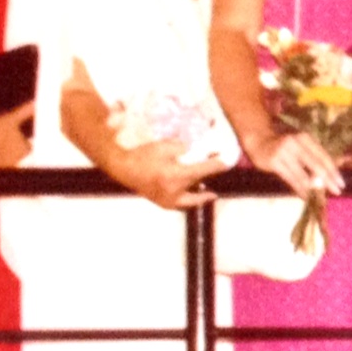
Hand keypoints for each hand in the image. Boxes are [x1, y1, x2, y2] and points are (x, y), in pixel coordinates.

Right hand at [103, 138, 229, 210]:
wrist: (121, 167)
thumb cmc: (143, 155)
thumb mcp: (166, 146)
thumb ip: (185, 148)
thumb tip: (200, 149)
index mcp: (176, 176)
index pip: (207, 170)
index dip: (220, 164)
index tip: (229, 159)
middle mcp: (175, 192)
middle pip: (202, 187)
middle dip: (211, 178)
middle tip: (218, 170)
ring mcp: (169, 201)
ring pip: (193, 200)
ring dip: (201, 193)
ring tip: (208, 187)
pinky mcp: (163, 204)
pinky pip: (182, 204)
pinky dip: (190, 199)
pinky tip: (194, 192)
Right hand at [251, 128, 343, 196]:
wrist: (258, 140)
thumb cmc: (283, 145)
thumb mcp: (299, 146)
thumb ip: (312, 158)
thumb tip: (328, 177)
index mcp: (305, 138)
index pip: (323, 156)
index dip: (333, 170)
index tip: (342, 183)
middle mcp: (296, 143)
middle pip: (316, 165)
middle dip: (328, 180)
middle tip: (337, 191)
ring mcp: (284, 152)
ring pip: (302, 174)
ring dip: (312, 188)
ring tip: (320, 197)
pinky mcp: (274, 162)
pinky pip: (290, 179)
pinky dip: (299, 189)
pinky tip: (305, 196)